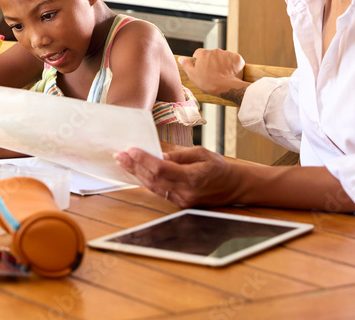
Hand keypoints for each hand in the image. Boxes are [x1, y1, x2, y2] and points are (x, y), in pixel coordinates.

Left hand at [114, 146, 241, 207]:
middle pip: (153, 179)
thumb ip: (179, 155)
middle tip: (120, 155)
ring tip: (124, 162)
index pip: (161, 169)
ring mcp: (183, 200)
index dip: (143, 159)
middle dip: (134, 166)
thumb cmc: (218, 167)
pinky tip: (138, 171)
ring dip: (137, 174)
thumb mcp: (201, 153)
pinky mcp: (181, 204)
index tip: (131, 150)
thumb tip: (159, 155)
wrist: (234, 187)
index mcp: (192, 177)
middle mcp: (186, 192)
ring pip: (153, 187)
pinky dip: (147, 181)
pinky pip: (160, 192)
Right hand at [178, 48, 247, 96]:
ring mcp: (227, 54)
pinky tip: (230, 73)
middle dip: (211, 62)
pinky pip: (233, 60)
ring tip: (221, 75)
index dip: (199, 61)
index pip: (198, 54)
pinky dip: (231, 65)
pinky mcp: (236, 58)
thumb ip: (186, 65)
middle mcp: (215, 50)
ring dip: (221, 63)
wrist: (227, 88)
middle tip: (212, 74)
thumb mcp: (193, 75)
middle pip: (211, 55)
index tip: (201, 69)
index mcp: (203, 53)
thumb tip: (181, 58)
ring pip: (222, 57)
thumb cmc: (208, 82)